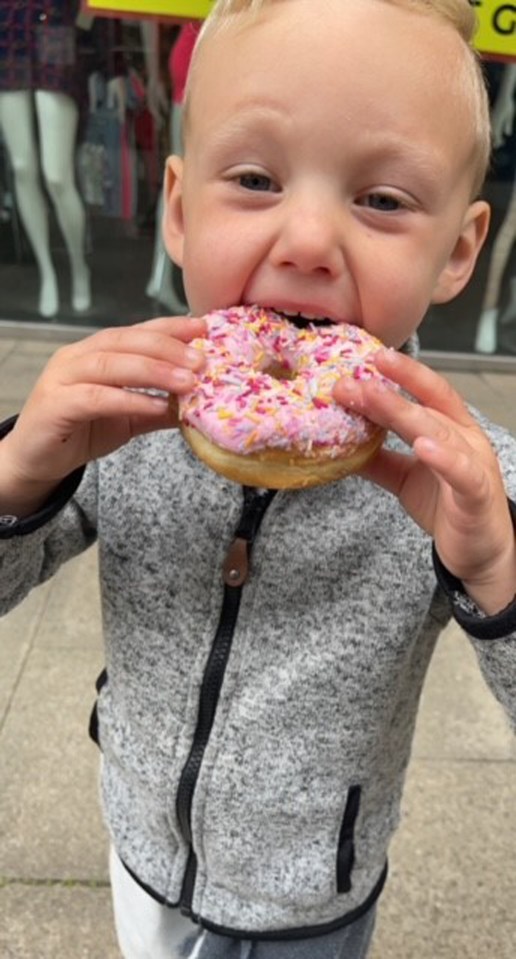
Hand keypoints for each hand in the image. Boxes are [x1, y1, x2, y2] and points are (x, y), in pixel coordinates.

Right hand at [0, 315, 205, 514]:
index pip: (135, 331)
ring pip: (111, 364)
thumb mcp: (128, 419)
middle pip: (125, 341)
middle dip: (167, 348)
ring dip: (153, 371)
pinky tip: (155, 407)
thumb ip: (158, 408)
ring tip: (186, 382)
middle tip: (200, 361)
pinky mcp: (55, 405)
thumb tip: (199, 404)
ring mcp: (62, 378)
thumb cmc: (80, 431)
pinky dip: (128, 401)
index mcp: (95, 352)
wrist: (37, 460)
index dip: (169, 328)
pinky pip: (96, 398)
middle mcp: (77, 357)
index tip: (203, 329)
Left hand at [334, 349, 515, 614]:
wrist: (481, 554)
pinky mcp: (476, 495)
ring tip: (374, 399)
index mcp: (451, 429)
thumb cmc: (448, 508)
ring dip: (405, 413)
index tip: (367, 358)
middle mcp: (466, 439)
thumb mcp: (405, 479)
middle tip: (352, 380)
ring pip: (439, 432)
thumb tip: (340, 443)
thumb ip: (379, 459)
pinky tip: (422, 447)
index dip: (402, 372)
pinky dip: (443, 458)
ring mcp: (474, 464)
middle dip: (389, 391)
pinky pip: (462, 473)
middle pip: (427, 406)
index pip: (428, 391)